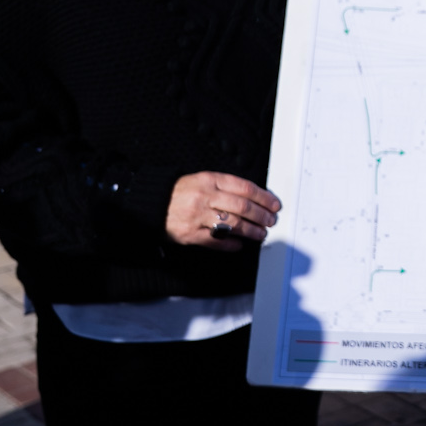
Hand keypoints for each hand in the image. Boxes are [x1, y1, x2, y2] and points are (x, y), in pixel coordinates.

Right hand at [164, 172, 280, 250]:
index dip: (263, 197)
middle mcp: (205, 197)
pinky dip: (231, 244)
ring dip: (251, 231)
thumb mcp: (202, 180)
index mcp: (210, 181)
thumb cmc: (181, 192)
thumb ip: (226, 187)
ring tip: (260, 234)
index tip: (274, 204)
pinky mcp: (190, 234)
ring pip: (233, 225)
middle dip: (261, 215)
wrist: (152, 204)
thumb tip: (253, 198)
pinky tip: (239, 245)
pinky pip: (216, 241)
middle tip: (270, 221)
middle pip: (242, 207)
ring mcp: (198, 216)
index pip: (245, 188)